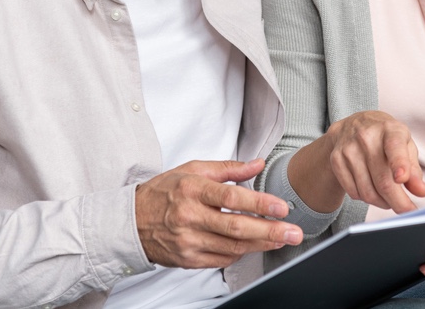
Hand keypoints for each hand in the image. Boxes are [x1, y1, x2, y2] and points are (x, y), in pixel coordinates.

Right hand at [134, 158, 302, 268]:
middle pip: (236, 228)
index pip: (232, 198)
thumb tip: (257, 164)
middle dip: (270, 231)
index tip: (282, 207)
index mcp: (192, 190)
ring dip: (261, 244)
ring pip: (232, 248)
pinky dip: (241, 253)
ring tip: (281, 238)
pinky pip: (221, 260)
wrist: (131, 221)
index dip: (260, 204)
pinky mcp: (188, 260)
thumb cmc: (163, 192)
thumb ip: (228, 168)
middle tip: (293, 232)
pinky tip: (253, 245)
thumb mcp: (193, 169)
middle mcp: (190, 217)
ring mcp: (188, 242)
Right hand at [297, 111, 424, 214]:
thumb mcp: (405, 146)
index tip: (402, 178)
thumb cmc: (386, 139)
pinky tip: (372, 190)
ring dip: (383, 202)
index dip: (399, 164)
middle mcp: (367, 137)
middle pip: (383, 181)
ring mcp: (349, 149)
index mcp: (390, 130)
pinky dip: (366, 199)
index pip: (394, 147)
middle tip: (407, 212)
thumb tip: (422, 192)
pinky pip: (354, 192)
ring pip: (367, 192)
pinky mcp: (336, 160)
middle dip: (398, 202)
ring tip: (389, 198)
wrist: (352, 126)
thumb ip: (414, 170)